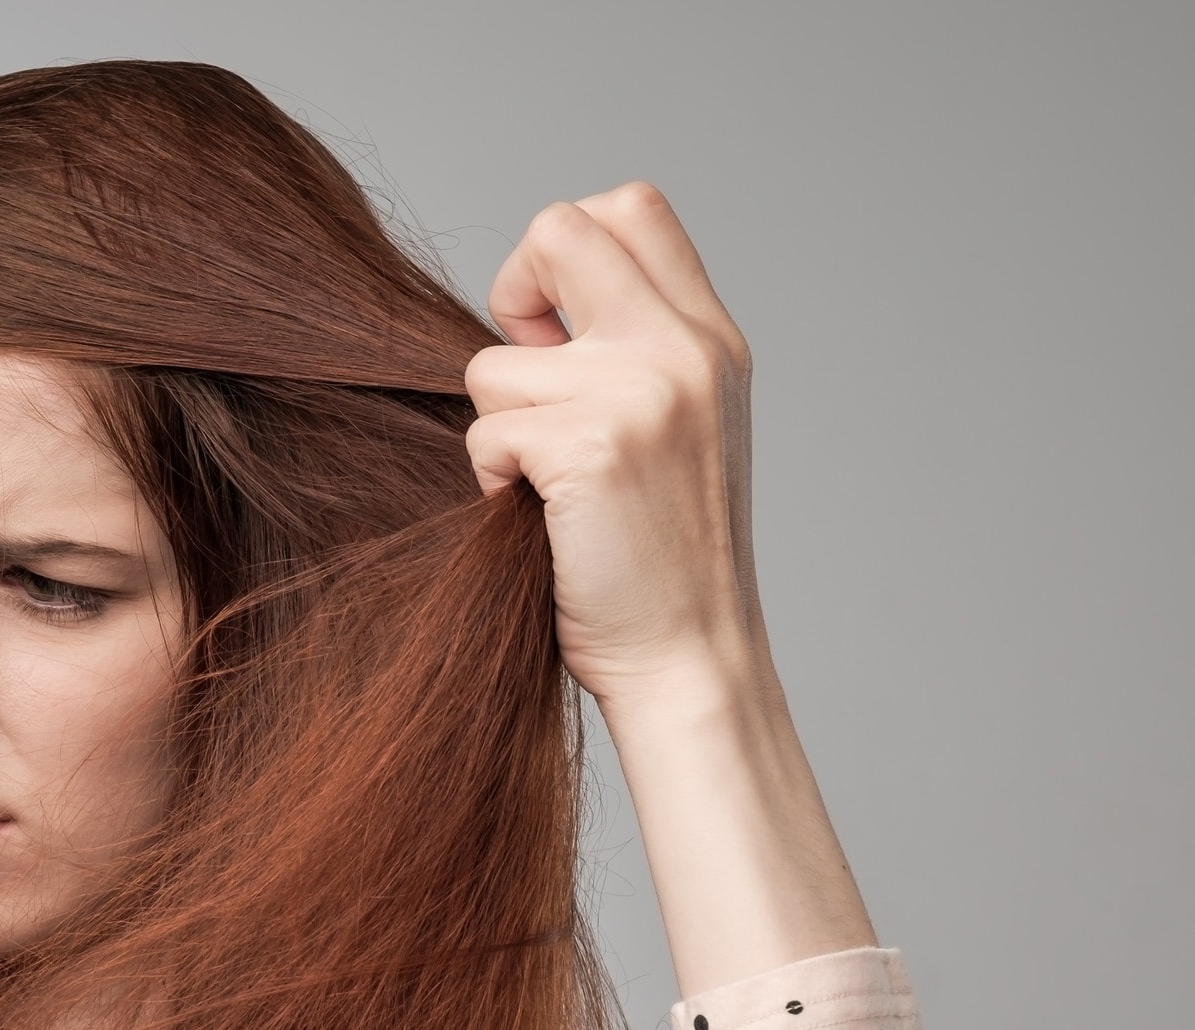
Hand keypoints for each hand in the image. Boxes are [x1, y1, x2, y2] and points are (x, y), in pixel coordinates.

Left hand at [464, 183, 756, 706]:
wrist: (690, 658)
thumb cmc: (661, 560)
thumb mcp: (674, 430)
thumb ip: (627, 358)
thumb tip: (530, 320)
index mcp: (708, 338)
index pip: (631, 208)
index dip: (563, 256)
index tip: (552, 337)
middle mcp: (684, 349)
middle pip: (559, 228)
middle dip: (512, 293)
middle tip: (524, 379)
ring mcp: (642, 392)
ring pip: (492, 364)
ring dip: (497, 429)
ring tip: (547, 490)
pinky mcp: (592, 448)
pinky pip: (486, 433)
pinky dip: (492, 480)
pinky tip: (539, 521)